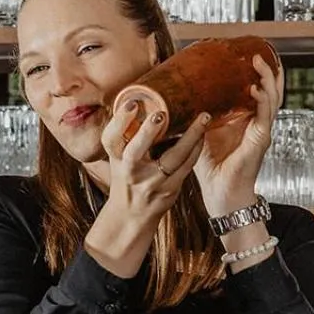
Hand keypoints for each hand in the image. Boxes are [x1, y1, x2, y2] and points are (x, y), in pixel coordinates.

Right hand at [84, 100, 210, 278]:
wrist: (131, 215)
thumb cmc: (127, 177)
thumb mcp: (119, 157)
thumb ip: (127, 134)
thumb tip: (142, 98)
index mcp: (116, 160)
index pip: (111, 139)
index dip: (119, 121)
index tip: (132, 104)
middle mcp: (130, 173)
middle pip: (134, 153)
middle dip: (147, 133)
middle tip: (160, 114)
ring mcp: (150, 184)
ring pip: (171, 160)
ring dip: (189, 137)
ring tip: (202, 118)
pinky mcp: (169, 192)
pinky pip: (186, 167)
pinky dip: (196, 149)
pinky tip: (203, 134)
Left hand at [194, 54, 283, 217]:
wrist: (221, 195)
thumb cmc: (211, 168)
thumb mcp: (200, 134)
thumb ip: (195, 117)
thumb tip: (174, 97)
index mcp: (245, 120)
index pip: (257, 92)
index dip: (258, 74)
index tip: (249, 55)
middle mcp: (256, 124)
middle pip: (270, 91)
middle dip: (267, 71)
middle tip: (257, 53)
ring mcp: (261, 132)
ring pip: (272, 99)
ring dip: (268, 79)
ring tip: (259, 63)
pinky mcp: (260, 141)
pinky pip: (264, 117)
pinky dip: (262, 101)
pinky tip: (255, 89)